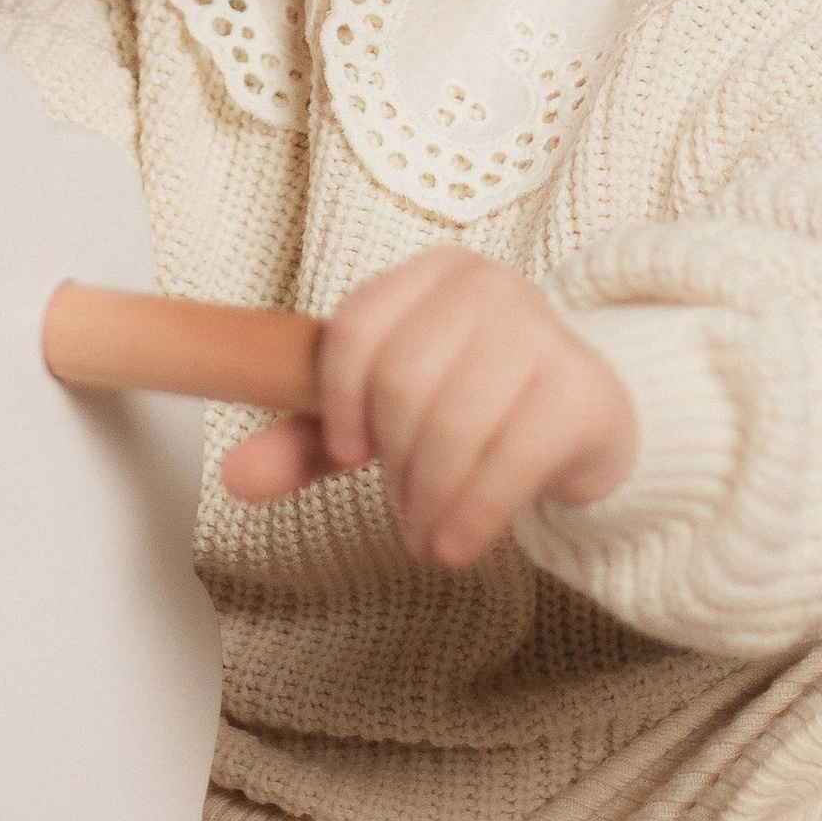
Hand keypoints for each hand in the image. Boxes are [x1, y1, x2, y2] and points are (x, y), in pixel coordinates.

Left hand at [217, 252, 636, 569]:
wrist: (587, 421)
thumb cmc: (475, 406)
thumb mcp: (387, 417)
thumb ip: (311, 440)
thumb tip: (234, 478)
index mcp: (431, 275)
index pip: (357, 328)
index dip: (338, 402)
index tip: (349, 451)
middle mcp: (489, 287)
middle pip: (402, 380)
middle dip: (392, 462)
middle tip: (402, 504)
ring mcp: (542, 332)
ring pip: (452, 423)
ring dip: (427, 498)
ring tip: (427, 530)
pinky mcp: (581, 391)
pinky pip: (509, 460)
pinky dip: (471, 516)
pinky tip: (458, 545)